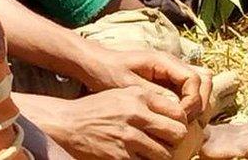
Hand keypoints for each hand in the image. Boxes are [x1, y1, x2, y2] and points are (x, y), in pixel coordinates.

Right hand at [16, 89, 188, 159]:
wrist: (68, 124)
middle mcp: (135, 114)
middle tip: (165, 143)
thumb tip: (177, 114)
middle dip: (174, 141)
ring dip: (161, 156)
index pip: (177, 112)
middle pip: (177, 133)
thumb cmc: (97, 109)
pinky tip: (136, 157)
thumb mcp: (121, 94)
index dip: (179, 123)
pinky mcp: (120, 156)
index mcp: (137, 96)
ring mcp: (128, 136)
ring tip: (150, 152)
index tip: (173, 129)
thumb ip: (146, 100)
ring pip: (165, 154)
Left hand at [82, 46, 212, 121]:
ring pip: (198, 86)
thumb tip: (177, 106)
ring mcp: (170, 73)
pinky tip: (174, 120)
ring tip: (181, 122)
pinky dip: (186, 106)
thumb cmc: (107, 71)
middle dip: (200, 102)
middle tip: (184, 121)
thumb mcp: (127, 85)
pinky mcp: (166, 82)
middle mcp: (171, 64)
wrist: (94, 64)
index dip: (193, 100)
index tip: (180, 116)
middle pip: (204, 80)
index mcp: (163, 61)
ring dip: (196, 105)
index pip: (195, 78)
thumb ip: (153, 93)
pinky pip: (186, 92)